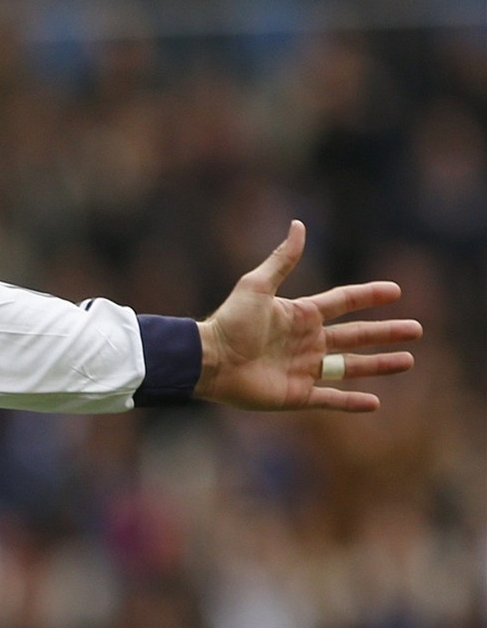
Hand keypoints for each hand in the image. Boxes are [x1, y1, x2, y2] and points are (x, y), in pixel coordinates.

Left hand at [196, 221, 420, 411]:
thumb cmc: (230, 322)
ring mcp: (303, 369)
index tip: (395, 291)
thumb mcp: (257, 286)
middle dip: (386, 332)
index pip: (343, 302)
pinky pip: (330, 400)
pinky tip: (375, 402)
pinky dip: (352, 402)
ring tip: (408, 361)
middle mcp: (306, 342)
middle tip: (417, 329)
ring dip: (379, 365)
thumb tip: (298, 225)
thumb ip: (282, 260)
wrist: (209, 360)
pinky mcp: (296, 395)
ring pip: (351, 367)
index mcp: (300, 316)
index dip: (368, 296)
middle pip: (355, 336)